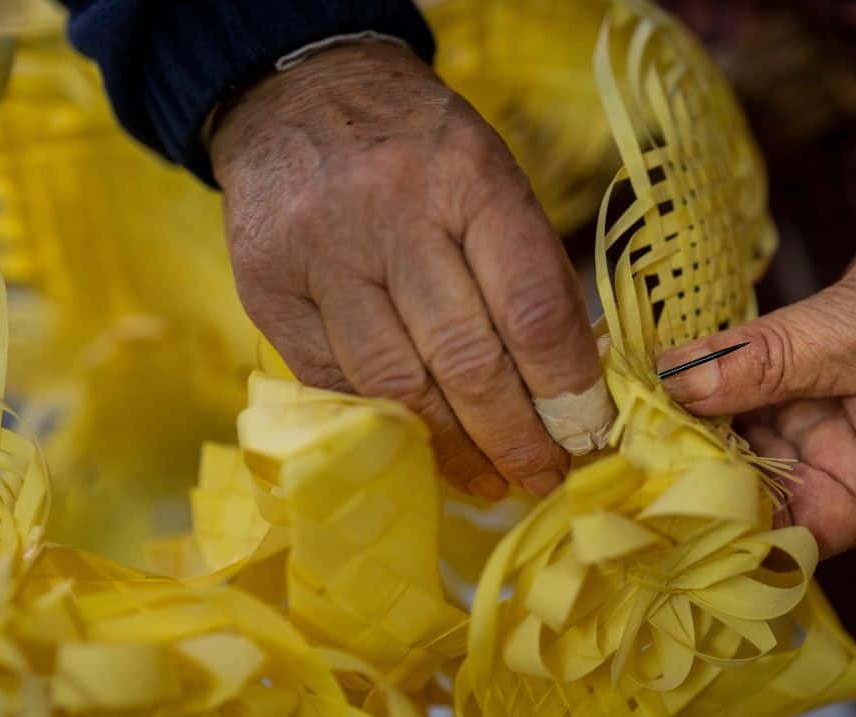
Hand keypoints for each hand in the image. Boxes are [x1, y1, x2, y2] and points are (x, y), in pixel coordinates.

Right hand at [211, 44, 606, 499]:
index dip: (565, 385)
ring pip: (395, 386)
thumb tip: (574, 381)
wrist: (299, 97)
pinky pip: (334, 384)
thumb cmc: (421, 150)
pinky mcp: (267, 289)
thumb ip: (530, 270)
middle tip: (545, 476)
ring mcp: (322, 254)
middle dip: (514, 436)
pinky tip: (420, 452)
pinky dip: (384, 428)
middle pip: (465, 358)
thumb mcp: (493, 177)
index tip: (588, 433)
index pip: (531, 305)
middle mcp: (393, 214)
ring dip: (451, 450)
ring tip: (490, 479)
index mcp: (470, 179)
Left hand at [657, 206, 855, 557]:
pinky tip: (654, 372)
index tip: (664, 500)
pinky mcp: (798, 384)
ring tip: (625, 405)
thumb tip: (678, 384)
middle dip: (694, 468)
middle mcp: (847, 465)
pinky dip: (702, 382)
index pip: (798, 534)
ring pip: (738, 440)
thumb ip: (770, 360)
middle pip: (757, 490)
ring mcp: (819, 424)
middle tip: (625, 442)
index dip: (731, 528)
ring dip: (687, 422)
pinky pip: (740, 394)